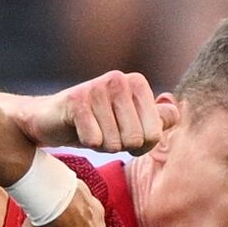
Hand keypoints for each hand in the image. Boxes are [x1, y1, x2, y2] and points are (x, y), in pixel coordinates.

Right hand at [16, 71, 178, 154]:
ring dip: (101, 145)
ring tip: (90, 130)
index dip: (139, 146)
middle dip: (119, 146)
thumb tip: (177, 113)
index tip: (123, 135)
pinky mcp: (76, 100)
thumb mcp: (130, 121)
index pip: (154, 134)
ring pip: (114, 142)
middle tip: (103, 134)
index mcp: (137, 83)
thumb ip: (157, 119)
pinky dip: (85, 142)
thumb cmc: (95, 122)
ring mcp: (97, 88)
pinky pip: (93, 140)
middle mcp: (119, 80)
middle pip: (136, 139)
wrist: (50, 119)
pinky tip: (78, 130)